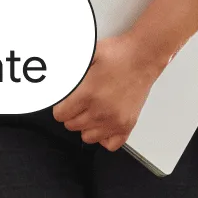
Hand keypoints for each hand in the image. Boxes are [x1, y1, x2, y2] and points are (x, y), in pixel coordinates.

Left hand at [52, 32, 169, 151]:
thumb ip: (70, 68)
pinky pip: (109, 144)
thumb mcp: (88, 54)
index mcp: (88, 92)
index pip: (60, 115)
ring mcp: (115, 120)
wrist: (143, 56)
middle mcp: (101, 110)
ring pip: (88, 137)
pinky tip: (103, 121)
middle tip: (79, 101)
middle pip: (72, 126)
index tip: (64, 101)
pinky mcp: (127, 125)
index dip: (59, 106)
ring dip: (86, 125)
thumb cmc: (118, 53)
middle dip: (71, 114)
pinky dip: (104, 136)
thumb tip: (54, 73)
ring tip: (91, 110)